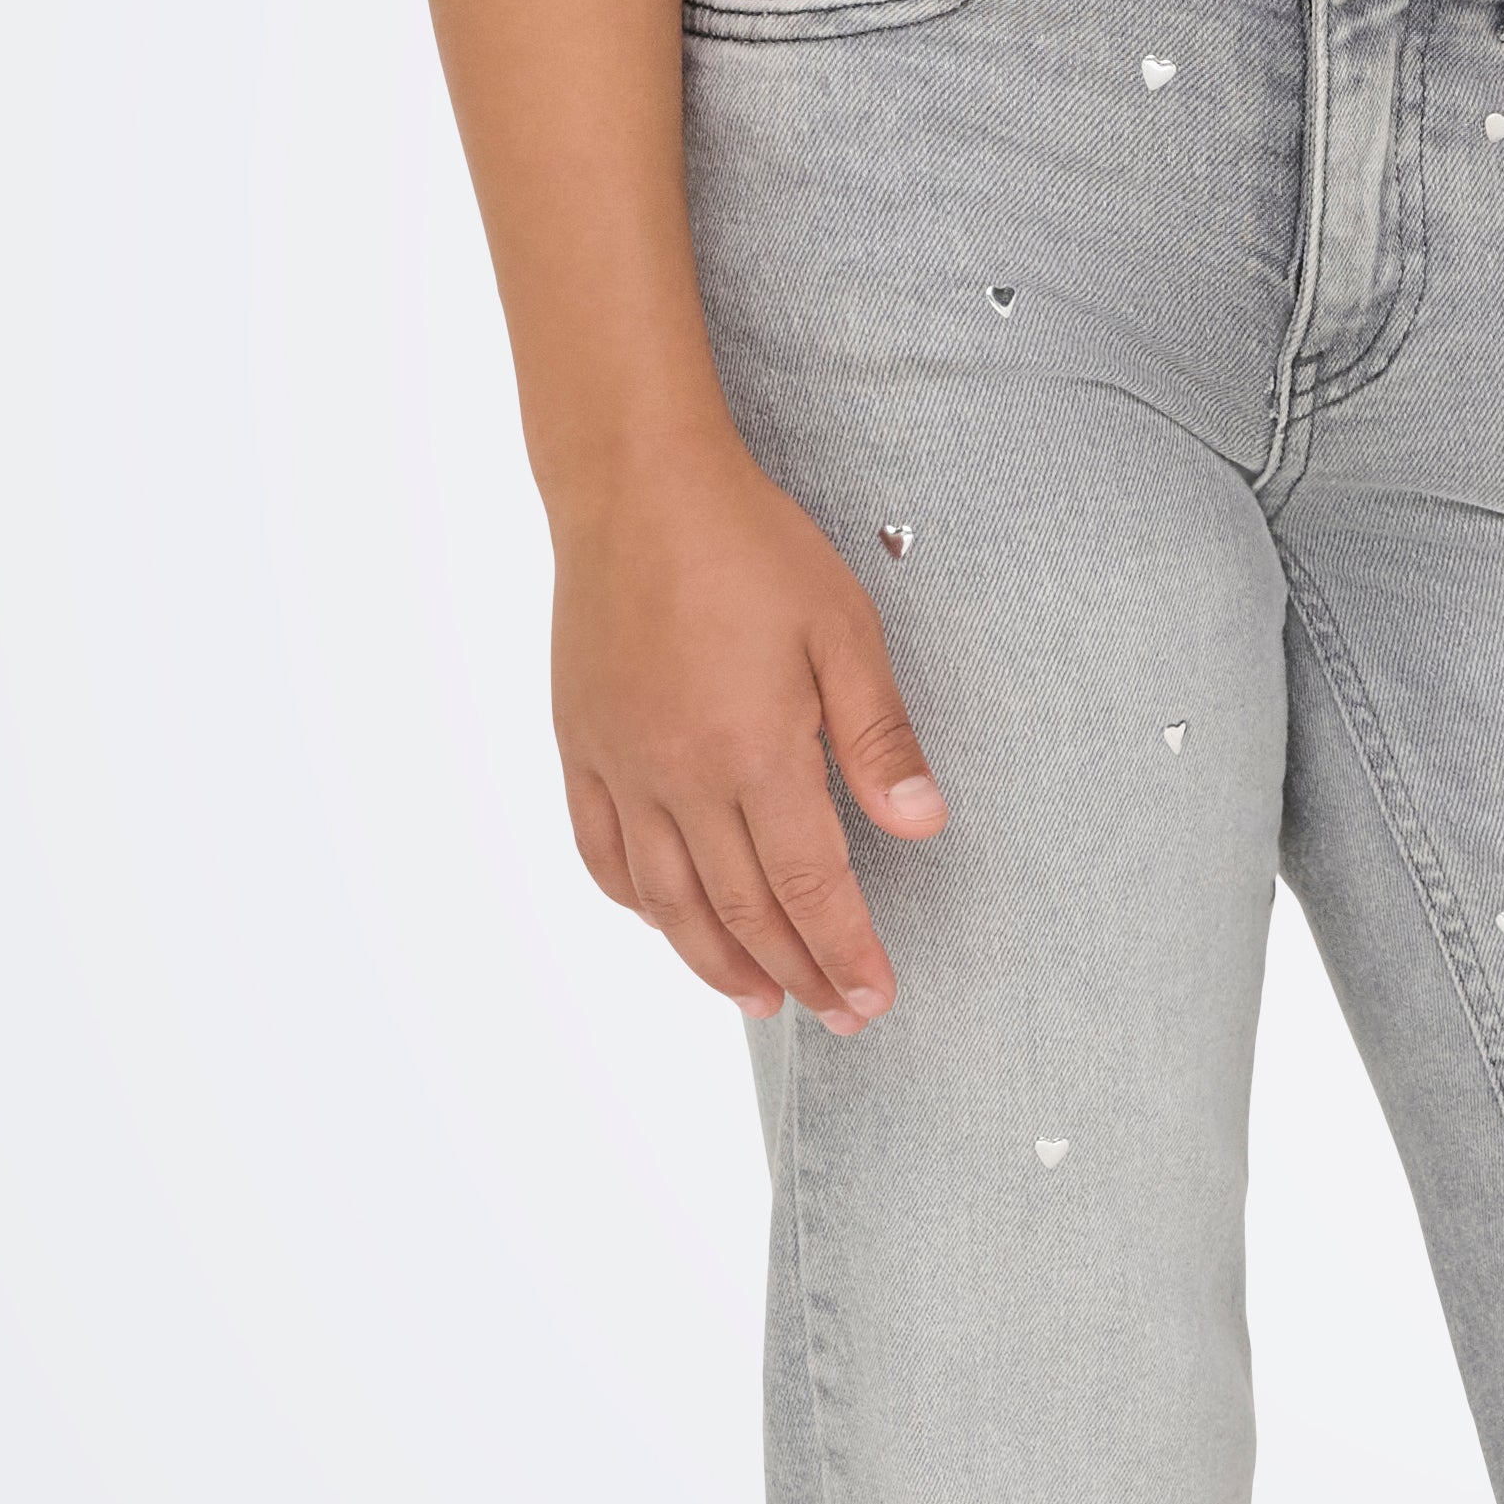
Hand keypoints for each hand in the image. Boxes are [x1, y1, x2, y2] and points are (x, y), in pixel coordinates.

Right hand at [549, 440, 946, 1017]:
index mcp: (752, 752)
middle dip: (797, 973)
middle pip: (741, 911)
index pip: (807, 886)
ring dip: (716, 961)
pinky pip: (603, 852)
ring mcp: (620, 767)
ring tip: (762, 999)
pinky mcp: (580, 745)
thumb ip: (878, 735)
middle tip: (838, 1017)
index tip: (874, 998)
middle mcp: (678, 777)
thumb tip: (922, 826)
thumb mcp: (842, 628)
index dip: (844, 951)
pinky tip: (668, 922)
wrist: (635, 485)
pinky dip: (639, 902)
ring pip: (667, 900)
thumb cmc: (749, 546)